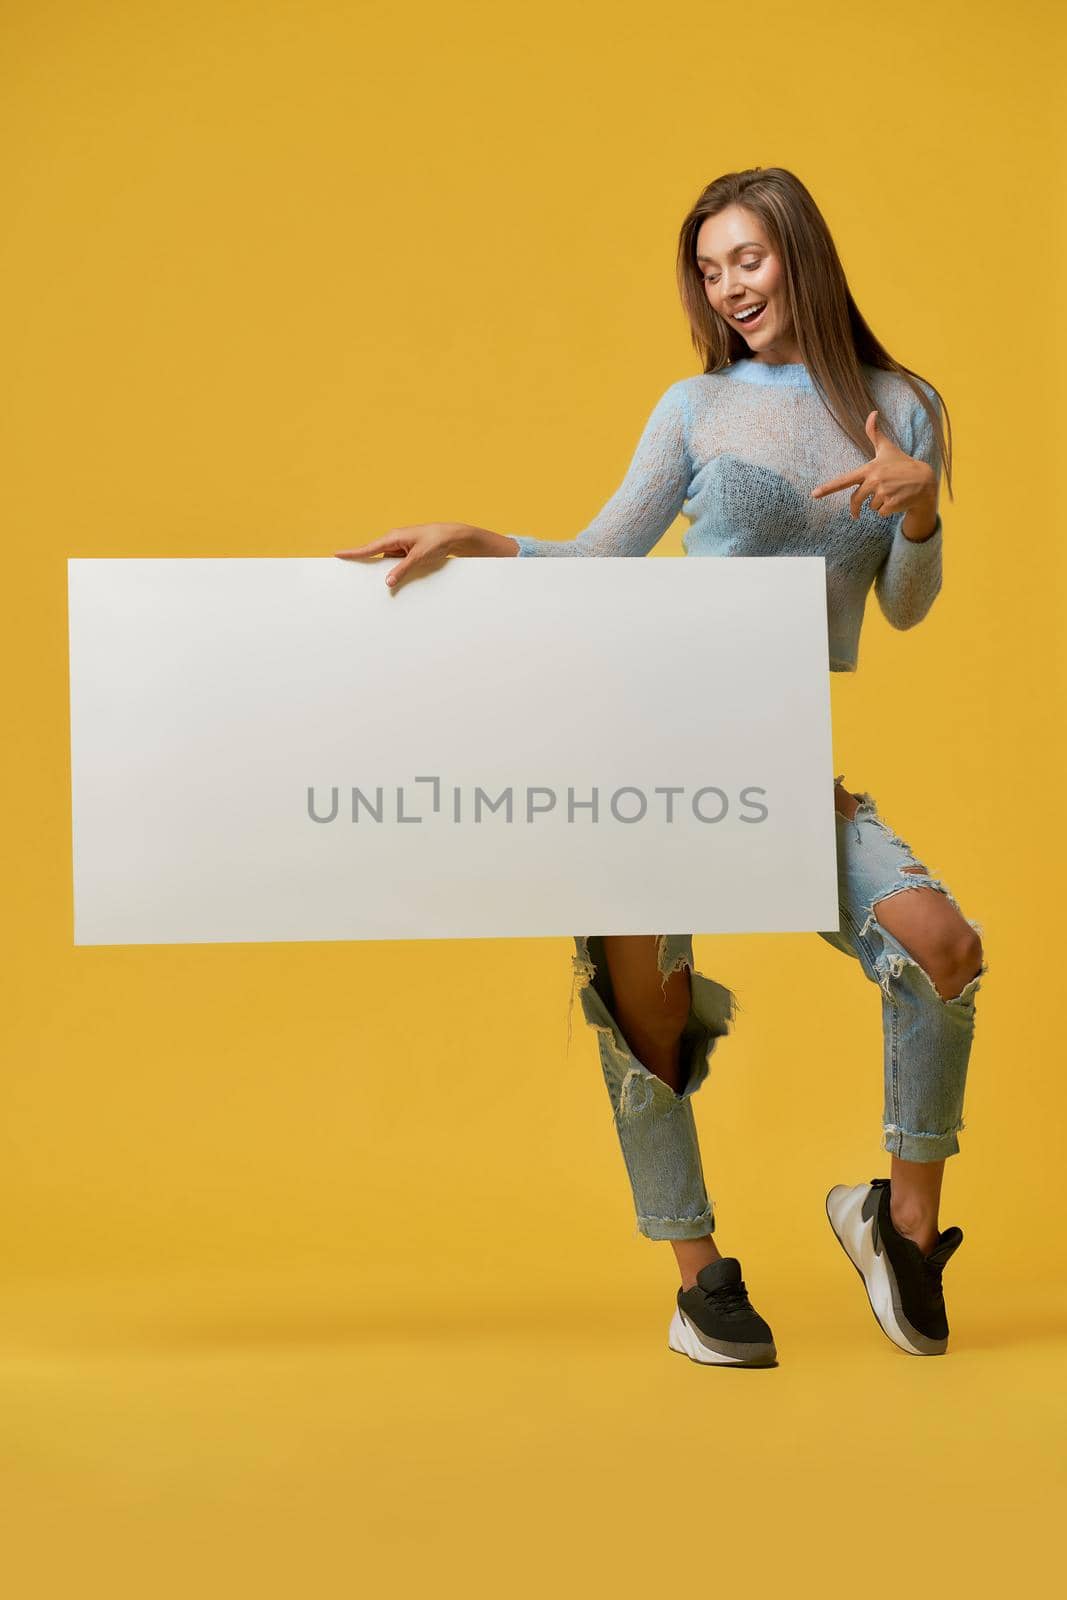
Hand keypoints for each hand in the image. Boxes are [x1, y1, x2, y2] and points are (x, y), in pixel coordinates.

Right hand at [334, 521, 467, 589]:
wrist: (452, 536)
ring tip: (376, 583)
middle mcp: (394, 541)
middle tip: (349, 575)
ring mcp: (400, 547)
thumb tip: (388, 582)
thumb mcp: (418, 558)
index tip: (337, 554)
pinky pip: (395, 563)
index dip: (352, 552)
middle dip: (364, 565)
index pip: (368, 547)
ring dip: (384, 571)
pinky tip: (395, 579)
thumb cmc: (436, 541)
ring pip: (385, 562)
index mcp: (393, 537)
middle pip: (373, 555)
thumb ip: (402, 570)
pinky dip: (394, 571)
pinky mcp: (407, 552)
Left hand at [810, 410, 936, 522]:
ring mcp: (883, 493)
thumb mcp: (887, 448)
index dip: (828, 488)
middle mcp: (874, 481)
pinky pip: (881, 514)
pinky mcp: (892, 504)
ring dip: (879, 504)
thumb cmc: (902, 464)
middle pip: (856, 500)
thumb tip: (872, 412)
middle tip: (856, 514)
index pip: (844, 480)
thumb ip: (875, 433)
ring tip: (891, 493)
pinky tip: (897, 500)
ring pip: (871, 507)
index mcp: (869, 469)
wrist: (925, 480)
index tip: (814, 494)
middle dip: (855, 508)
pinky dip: (887, 510)